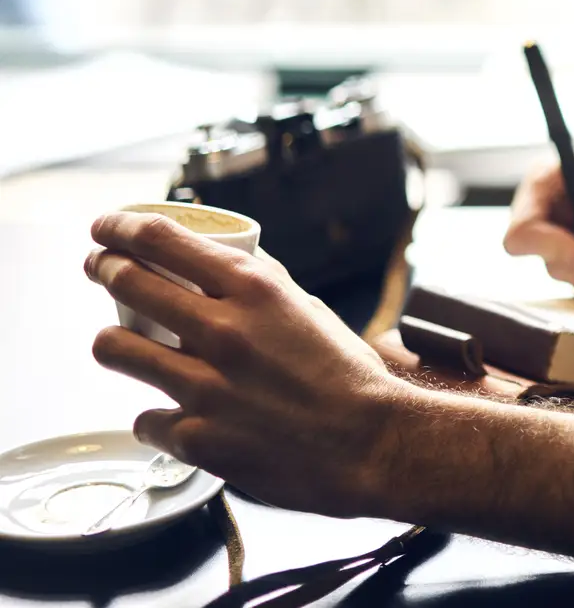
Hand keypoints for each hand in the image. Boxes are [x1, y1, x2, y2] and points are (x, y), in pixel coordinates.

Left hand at [84, 212, 414, 516]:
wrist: (372, 446)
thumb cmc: (350, 379)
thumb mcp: (310, 310)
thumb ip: (265, 285)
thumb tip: (226, 261)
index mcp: (256, 291)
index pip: (160, 240)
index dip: (119, 229)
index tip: (106, 229)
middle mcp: (224, 332)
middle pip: (126, 283)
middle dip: (102, 268)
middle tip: (100, 268)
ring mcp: (204, 387)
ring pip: (115, 348)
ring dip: (113, 340)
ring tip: (121, 342)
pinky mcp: (195, 438)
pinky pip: (147, 418)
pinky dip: (159, 415)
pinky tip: (177, 415)